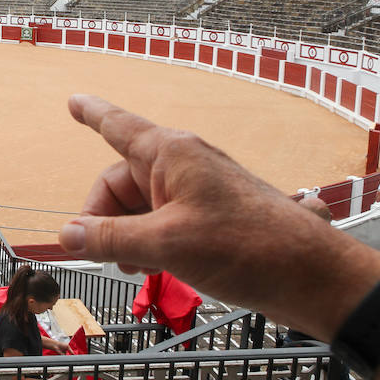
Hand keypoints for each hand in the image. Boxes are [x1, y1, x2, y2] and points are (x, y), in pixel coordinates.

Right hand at [58, 94, 379, 338]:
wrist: (312, 277)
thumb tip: (67, 235)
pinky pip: (167, 222)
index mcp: (171, 154)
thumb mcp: (166, 245)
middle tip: (101, 254)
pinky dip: (153, 243)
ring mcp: (201, 192)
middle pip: (122, 181)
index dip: (91, 114)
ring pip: (143, 206)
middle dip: (105, 217)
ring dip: (129, 236)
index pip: (118, 126)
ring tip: (136, 267)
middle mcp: (185, 166)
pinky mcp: (214, 219)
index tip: (73, 102)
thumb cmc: (247, 248)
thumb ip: (111, 239)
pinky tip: (157, 269)